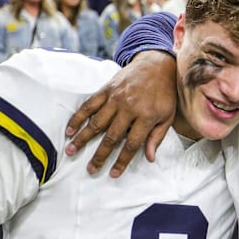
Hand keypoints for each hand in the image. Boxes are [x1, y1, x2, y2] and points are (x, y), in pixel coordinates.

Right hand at [65, 51, 176, 177]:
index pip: (132, 145)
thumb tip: (149, 158)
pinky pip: (89, 105)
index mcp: (146, 117)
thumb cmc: (164, 93)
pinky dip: (78, 117)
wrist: (157, 64)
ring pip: (96, 122)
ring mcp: (116, 98)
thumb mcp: (168, 116)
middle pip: (111, 137)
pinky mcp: (106, 89)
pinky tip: (70, 129)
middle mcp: (129, 108)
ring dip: (82, 138)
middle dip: (100, 155)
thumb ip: (157, 137)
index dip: (122, 161)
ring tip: (72, 151)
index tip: (113, 174)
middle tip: (90, 169)